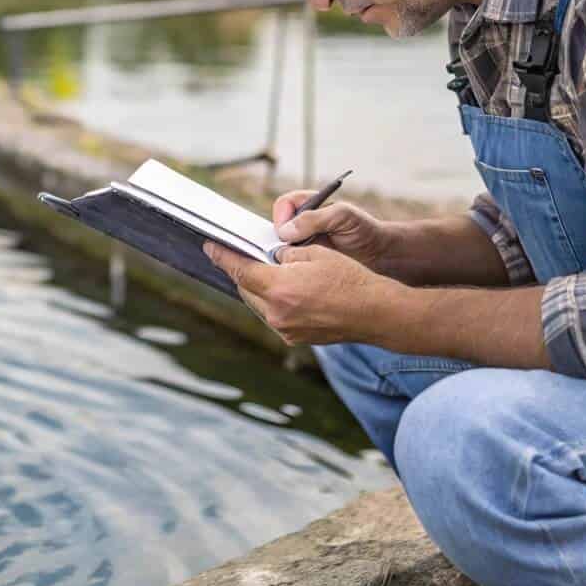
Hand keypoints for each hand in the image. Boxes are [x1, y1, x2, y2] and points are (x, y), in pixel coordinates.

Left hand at [202, 240, 395, 346]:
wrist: (375, 313)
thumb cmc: (349, 278)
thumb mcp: (314, 254)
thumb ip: (285, 254)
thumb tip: (271, 257)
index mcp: (279, 288)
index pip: (240, 270)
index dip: (222, 257)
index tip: (209, 248)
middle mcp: (276, 313)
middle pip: (246, 289)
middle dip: (243, 272)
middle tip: (240, 256)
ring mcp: (284, 329)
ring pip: (258, 305)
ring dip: (258, 289)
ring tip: (265, 273)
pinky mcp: (294, 338)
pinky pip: (273, 316)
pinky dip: (272, 302)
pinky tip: (283, 291)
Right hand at [272, 190, 396, 272]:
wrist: (379, 257)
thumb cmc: (365, 231)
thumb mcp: (343, 217)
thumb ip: (315, 219)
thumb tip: (285, 231)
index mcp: (310, 206)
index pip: (285, 204)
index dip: (281, 216)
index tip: (283, 232)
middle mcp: (303, 224)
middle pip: (276, 226)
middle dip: (274, 238)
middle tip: (281, 251)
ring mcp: (303, 243)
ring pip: (279, 246)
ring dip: (280, 255)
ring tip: (287, 263)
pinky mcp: (305, 262)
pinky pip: (288, 263)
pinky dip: (288, 267)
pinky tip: (295, 273)